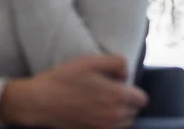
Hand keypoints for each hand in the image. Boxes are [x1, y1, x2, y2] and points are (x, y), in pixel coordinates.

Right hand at [0, 54, 147, 128]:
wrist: (41, 101)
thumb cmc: (64, 79)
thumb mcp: (90, 61)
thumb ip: (116, 62)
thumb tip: (125, 74)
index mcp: (118, 97)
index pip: (141, 98)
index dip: (130, 88)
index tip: (115, 83)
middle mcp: (115, 116)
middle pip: (133, 111)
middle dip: (124, 100)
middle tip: (103, 90)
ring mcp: (105, 128)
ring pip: (123, 122)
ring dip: (116, 112)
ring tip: (97, 100)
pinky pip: (110, 128)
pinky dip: (105, 121)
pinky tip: (90, 110)